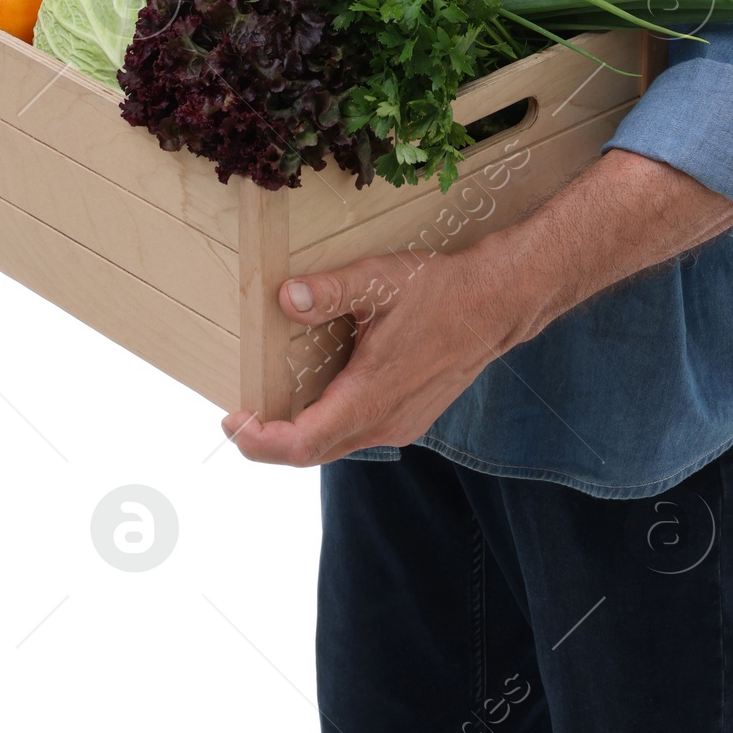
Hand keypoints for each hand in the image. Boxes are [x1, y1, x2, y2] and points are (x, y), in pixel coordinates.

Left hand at [222, 149, 732, 467]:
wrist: (500, 301)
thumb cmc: (443, 290)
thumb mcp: (379, 281)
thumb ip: (328, 291)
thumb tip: (285, 297)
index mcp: (370, 398)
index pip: (302, 443)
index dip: (260, 442)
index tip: (231, 423)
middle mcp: (384, 423)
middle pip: (314, 451)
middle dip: (272, 440)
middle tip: (240, 417)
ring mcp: (402, 423)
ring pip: (338, 443)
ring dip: (302, 430)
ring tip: (272, 403)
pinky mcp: (413, 414)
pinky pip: (360, 430)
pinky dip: (330, 420)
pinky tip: (321, 390)